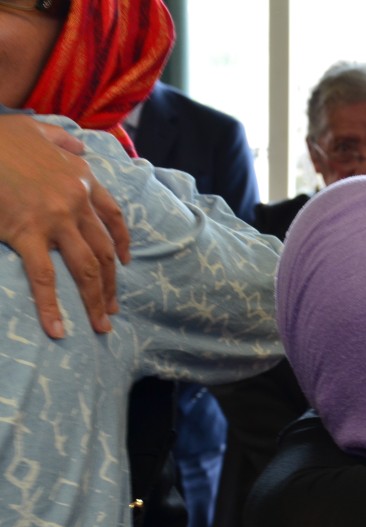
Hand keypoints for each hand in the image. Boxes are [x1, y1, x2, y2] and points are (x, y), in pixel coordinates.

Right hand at [0, 115, 129, 337]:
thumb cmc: (0, 135)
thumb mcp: (41, 130)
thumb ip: (64, 142)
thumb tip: (79, 149)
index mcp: (83, 180)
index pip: (114, 217)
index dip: (122, 242)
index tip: (126, 262)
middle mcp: (77, 202)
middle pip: (104, 252)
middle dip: (111, 285)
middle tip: (113, 310)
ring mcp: (55, 220)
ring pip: (86, 268)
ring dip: (96, 301)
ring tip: (101, 327)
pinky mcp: (26, 233)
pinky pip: (44, 277)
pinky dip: (52, 306)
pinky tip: (57, 329)